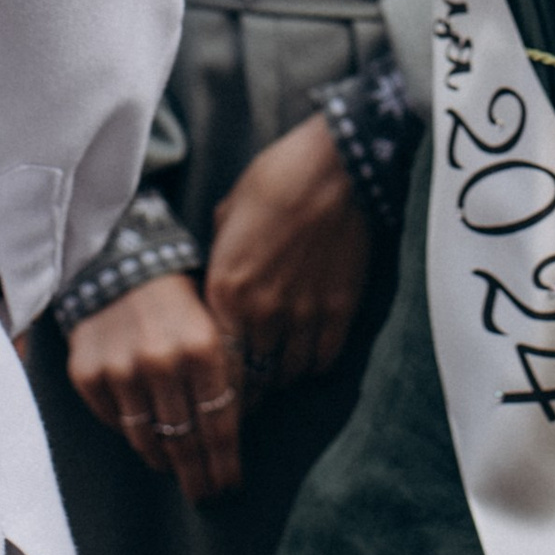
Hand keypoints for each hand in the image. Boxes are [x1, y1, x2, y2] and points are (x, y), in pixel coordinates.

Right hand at [65, 273, 243, 504]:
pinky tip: (146, 438)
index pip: (219, 425)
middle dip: (198, 477)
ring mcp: (121, 370)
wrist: (118, 263)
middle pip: (184, 443)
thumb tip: (233, 434)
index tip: (230, 486)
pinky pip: (115, 424)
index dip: (225, 463)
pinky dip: (132, 435)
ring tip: (177, 471)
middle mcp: (161, 361)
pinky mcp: (89, 375)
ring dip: (164, 462)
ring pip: (147, 441)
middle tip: (207, 495)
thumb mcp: (213, 323)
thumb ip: (224, 373)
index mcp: (203, 346)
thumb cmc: (178, 298)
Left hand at [204, 112, 374, 403]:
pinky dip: (314, 364)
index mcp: (226, 289)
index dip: (214, 380)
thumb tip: (218, 276)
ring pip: (287, 373)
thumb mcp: (227, 215)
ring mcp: (303, 315)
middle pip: (250, 376)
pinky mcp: (340, 310)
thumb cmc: (274, 179)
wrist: (332, 166)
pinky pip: (323, 358)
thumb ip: (219, 257)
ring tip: (276, 373)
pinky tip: (309, 357)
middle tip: (246, 388)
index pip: (214, 360)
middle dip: (247, 386)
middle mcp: (261, 312)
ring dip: (280, 376)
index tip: (214, 387)